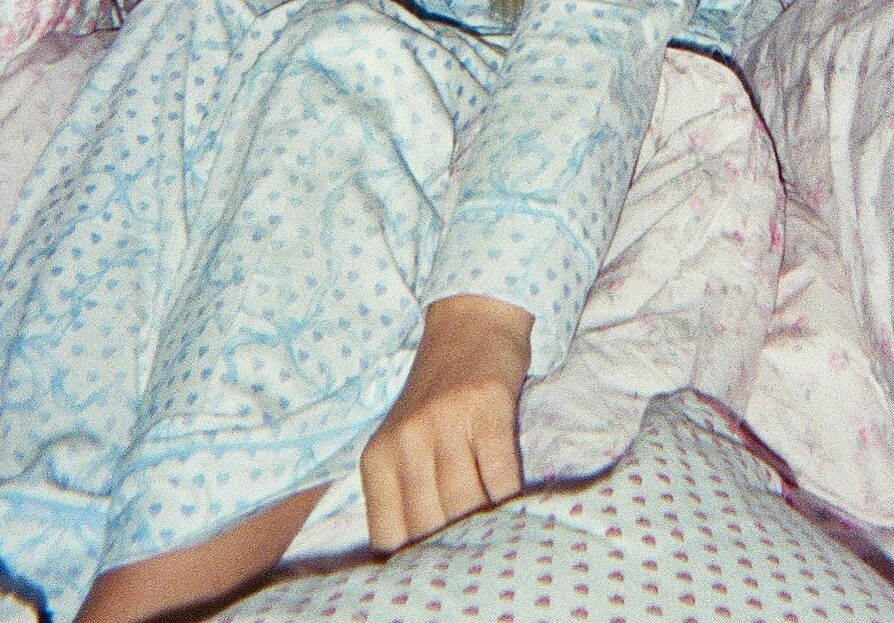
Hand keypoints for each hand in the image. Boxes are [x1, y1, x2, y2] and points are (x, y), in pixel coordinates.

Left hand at [360, 295, 532, 552]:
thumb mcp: (405, 443)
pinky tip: (515, 505)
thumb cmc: (437, 396)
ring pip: (465, 504)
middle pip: (430, 524)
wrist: (470, 322)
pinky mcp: (486, 407)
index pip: (390, 536)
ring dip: (486, 526)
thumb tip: (423, 564)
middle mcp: (406, 439)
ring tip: (498, 541)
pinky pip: (500, 475)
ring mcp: (446, 421)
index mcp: (378, 456)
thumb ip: (407, 498)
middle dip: (455, 548)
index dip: (416, 562)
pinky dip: (509, 498)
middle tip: (474, 560)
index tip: (438, 571)